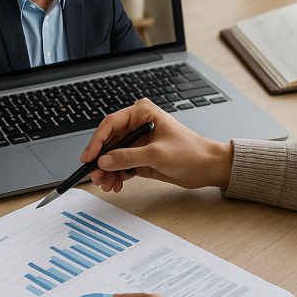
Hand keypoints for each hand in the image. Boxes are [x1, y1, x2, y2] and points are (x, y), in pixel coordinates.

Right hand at [80, 99, 233, 192]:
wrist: (207, 167)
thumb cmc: (191, 152)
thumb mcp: (157, 154)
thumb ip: (128, 157)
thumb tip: (105, 161)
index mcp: (143, 113)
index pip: (111, 124)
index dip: (97, 141)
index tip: (89, 156)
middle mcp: (138, 125)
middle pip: (110, 141)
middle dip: (101, 160)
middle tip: (95, 175)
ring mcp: (138, 141)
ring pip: (113, 155)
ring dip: (108, 170)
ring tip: (106, 183)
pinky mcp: (140, 155)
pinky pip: (121, 164)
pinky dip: (116, 175)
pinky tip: (116, 184)